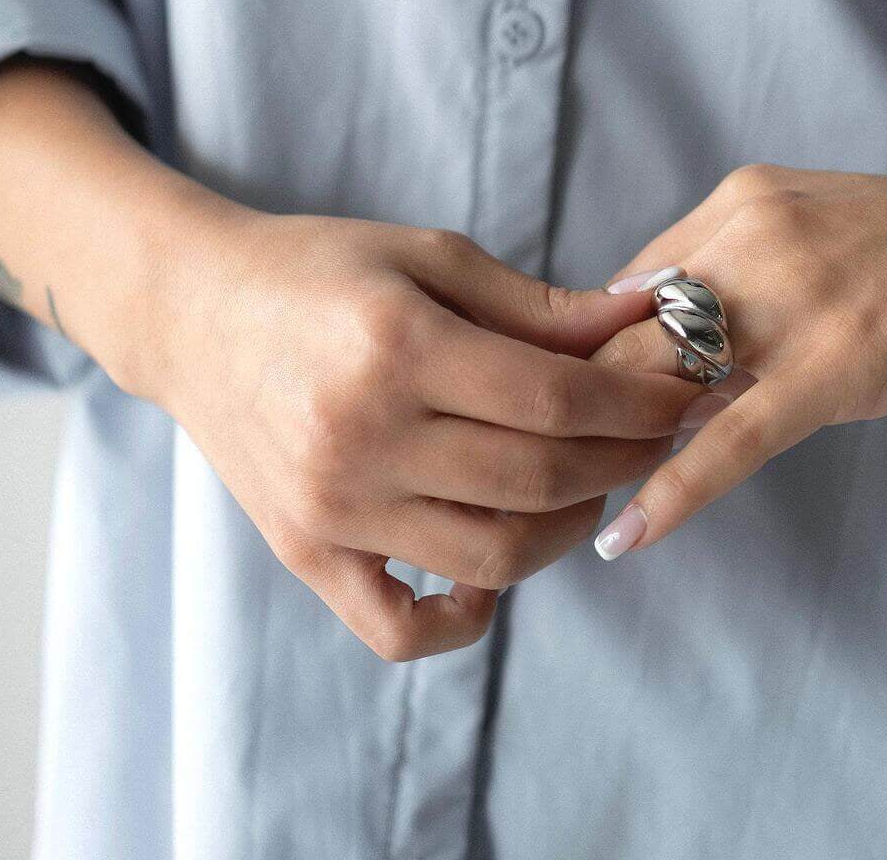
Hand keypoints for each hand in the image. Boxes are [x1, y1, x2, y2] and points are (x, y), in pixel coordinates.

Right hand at [134, 211, 702, 659]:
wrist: (195, 313)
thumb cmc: (320, 270)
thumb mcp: (430, 258)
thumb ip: (539, 304)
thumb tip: (645, 320)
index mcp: (398, 349)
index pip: (557, 401)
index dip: (642, 403)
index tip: (690, 394)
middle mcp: (361, 438)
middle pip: (539, 480)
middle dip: (629, 460)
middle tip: (664, 434)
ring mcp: (330, 509)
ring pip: (494, 557)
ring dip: (570, 527)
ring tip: (597, 481)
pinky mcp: (304, 553)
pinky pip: (399, 627)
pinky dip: (464, 619)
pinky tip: (501, 573)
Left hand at [588, 161, 886, 558]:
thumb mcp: (829, 243)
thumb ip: (752, 282)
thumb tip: (688, 352)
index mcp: (744, 203)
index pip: (630, 284)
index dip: (594, 355)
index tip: (575, 411)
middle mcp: (751, 234)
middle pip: (628, 330)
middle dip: (588, 405)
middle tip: (562, 470)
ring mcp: (794, 294)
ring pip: (664, 376)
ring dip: (615, 446)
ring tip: (572, 506)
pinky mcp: (839, 360)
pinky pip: (734, 436)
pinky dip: (674, 490)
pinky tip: (630, 536)